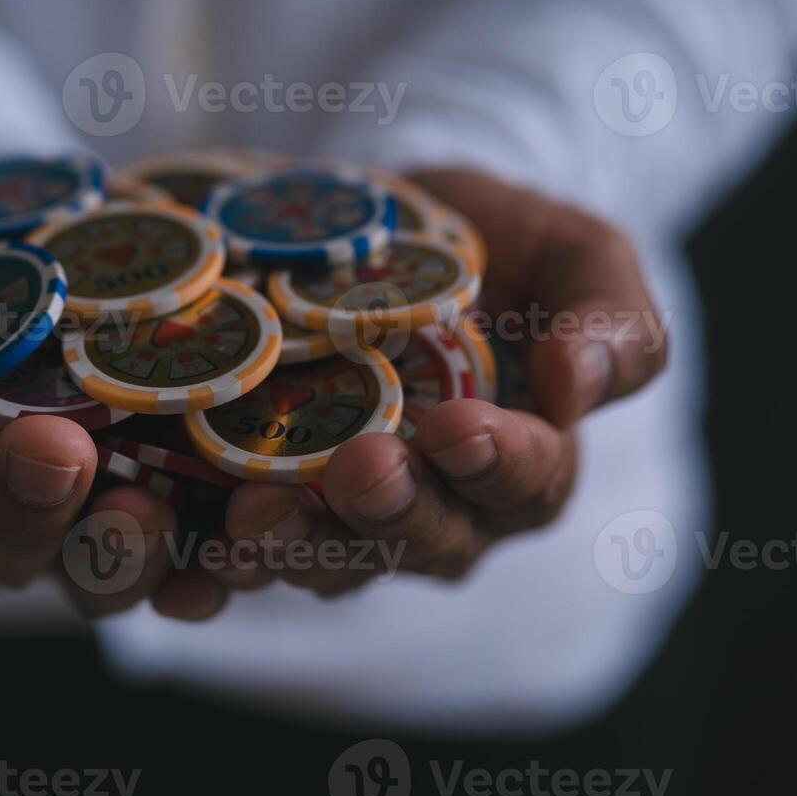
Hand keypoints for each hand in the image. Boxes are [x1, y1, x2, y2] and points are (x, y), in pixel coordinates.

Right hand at [0, 219, 222, 620]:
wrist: (50, 248)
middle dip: (24, 505)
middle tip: (54, 449)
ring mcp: (85, 529)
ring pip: (96, 576)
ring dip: (121, 552)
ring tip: (150, 508)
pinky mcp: (176, 521)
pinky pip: (194, 567)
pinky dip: (214, 565)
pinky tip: (237, 539)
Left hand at [215, 168, 668, 597]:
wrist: (394, 230)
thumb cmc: (502, 244)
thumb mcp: (576, 254)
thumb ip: (610, 318)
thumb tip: (579, 384)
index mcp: (527, 460)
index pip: (528, 482)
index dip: (498, 463)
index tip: (457, 427)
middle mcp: (445, 507)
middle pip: (426, 540)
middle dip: (390, 512)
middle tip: (355, 471)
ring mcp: (353, 514)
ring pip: (336, 559)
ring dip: (297, 546)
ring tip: (255, 513)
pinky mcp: (274, 498)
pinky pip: (249, 551)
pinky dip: (215, 565)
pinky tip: (185, 555)